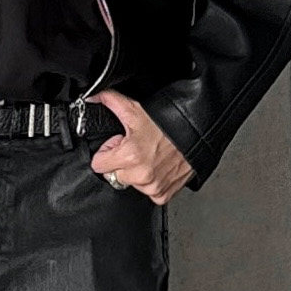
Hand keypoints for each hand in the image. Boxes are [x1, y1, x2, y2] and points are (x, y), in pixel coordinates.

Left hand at [89, 88, 192, 207]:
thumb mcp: (136, 110)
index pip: (98, 165)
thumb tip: (93, 96)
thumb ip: (110, 101)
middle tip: (135, 149)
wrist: (197, 135)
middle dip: (120, 163)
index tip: (118, 146)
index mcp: (130, 156)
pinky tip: (157, 167)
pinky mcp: (162, 194)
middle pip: (113, 175)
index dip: (107, 152)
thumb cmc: (169, 124)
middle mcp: (141, 175)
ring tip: (149, 157)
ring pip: (130, 184)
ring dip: (136, 173)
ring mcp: (152, 187)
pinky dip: (151, 182)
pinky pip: (147, 192)